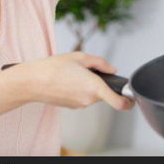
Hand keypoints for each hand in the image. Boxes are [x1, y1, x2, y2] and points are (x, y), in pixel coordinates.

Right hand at [0, 52, 133, 117]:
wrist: (32, 81)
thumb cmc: (53, 67)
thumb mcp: (80, 57)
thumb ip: (101, 63)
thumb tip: (112, 69)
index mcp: (94, 87)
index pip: (119, 102)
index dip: (128, 101)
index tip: (131, 97)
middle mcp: (89, 99)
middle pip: (104, 92)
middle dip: (100, 81)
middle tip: (86, 70)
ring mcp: (80, 105)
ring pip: (93, 94)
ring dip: (88, 84)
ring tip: (72, 73)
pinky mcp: (72, 106)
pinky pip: (82, 97)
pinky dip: (79, 89)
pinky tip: (67, 80)